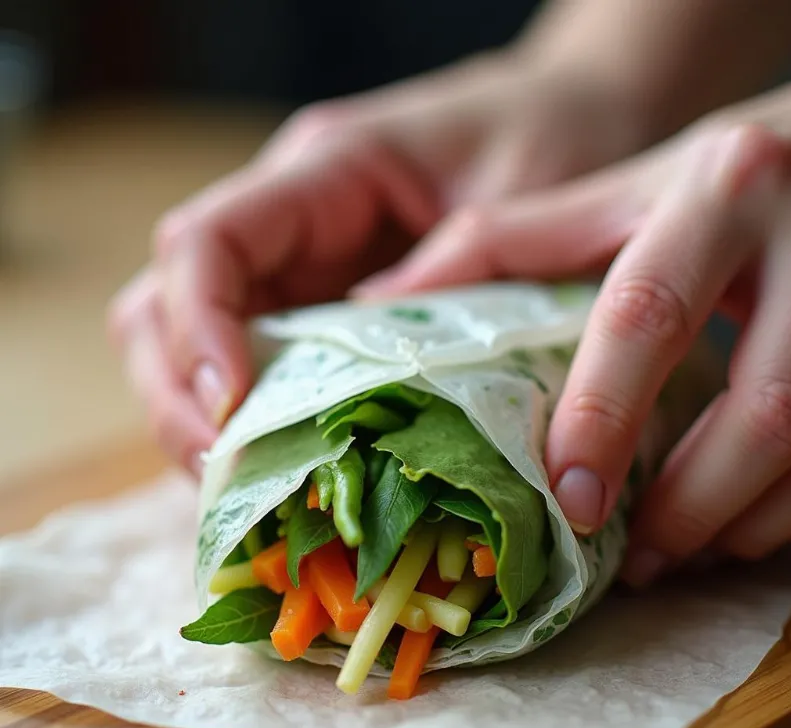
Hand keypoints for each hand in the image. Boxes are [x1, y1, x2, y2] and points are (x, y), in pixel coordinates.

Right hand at [108, 52, 645, 473]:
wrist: (571, 118)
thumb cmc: (548, 136)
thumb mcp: (516, 194)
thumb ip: (447, 272)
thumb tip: (373, 370)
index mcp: (325, 172)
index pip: (207, 241)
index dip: (196, 327)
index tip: (230, 407)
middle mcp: (289, 223)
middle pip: (165, 303)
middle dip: (178, 395)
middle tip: (224, 472)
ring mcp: (299, 270)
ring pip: (191, 345)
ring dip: (201, 422)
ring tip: (246, 491)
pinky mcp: (322, 312)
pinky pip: (256, 371)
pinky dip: (253, 428)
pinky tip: (282, 475)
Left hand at [356, 120, 790, 580]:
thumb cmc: (700, 184)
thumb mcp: (607, 195)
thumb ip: (499, 244)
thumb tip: (377, 298)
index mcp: (715, 193)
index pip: (645, 315)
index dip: (603, 414)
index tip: (569, 499)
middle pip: (764, 405)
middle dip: (690, 499)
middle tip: (629, 556)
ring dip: (742, 519)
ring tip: (674, 554)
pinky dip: (789, 509)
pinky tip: (735, 526)